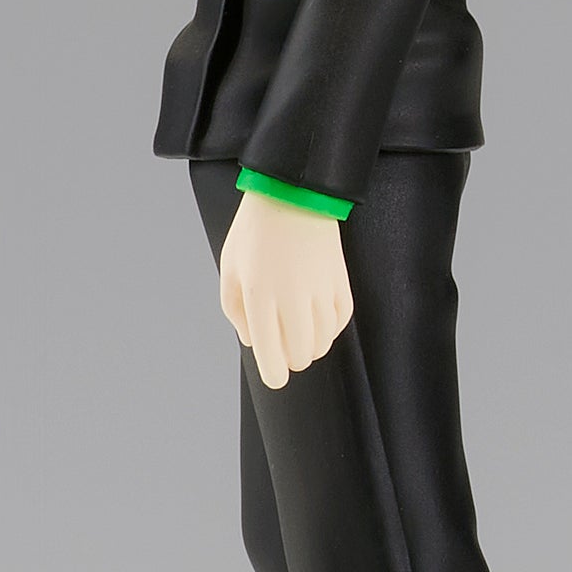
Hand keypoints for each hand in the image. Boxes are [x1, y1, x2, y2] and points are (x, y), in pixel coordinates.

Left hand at [219, 193, 353, 390]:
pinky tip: (320, 324)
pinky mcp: (341, 281)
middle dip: (291, 360)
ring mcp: (320, 290)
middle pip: (300, 355)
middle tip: (285, 350)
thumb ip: (236, 311)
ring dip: (311, 347)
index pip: (271, 354)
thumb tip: (252, 341)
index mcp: (260, 296)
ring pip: (322, 342)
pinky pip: (341, 321)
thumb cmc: (254, 232)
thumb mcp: (230, 269)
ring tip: (301, 337)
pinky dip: (331, 330)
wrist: (293, 194)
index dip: (273, 374)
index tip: (275, 377)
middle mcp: (292, 298)